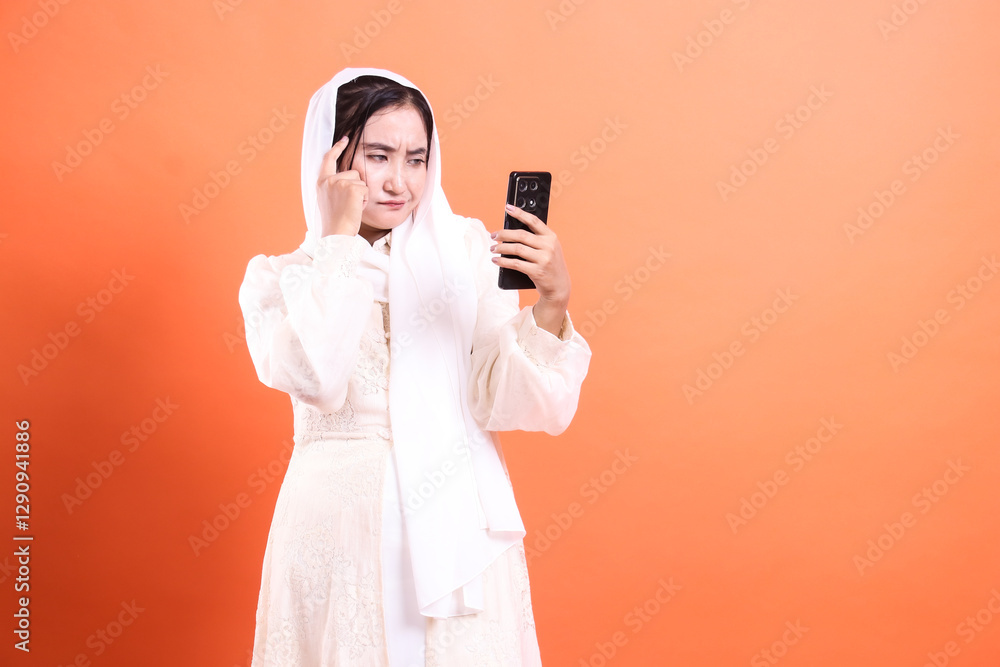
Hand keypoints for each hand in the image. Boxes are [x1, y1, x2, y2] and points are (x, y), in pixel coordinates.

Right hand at [317, 136, 367, 237]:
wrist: (336, 233)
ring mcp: (339, 183)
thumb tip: (348, 176)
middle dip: (356, 186)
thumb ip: (334, 185)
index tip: (345, 139)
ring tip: (351, 207)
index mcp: (321, 182)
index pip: (329, 158)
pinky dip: (365, 200)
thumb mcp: (329, 199)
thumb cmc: (335, 221)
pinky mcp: (352, 188)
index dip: (337, 148)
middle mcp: (329, 180)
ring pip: (361, 181)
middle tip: (348, 205)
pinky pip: (366, 190)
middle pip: (353, 172)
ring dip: (361, 194)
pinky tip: (356, 209)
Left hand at [491, 204, 571, 333]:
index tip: (508, 207)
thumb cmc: (550, 265)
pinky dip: (503, 261)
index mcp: (551, 237)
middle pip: (521, 235)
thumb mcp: (549, 249)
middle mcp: (549, 246)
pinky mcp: (537, 271)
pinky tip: (496, 260)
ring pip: (517, 249)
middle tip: (493, 235)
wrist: (559, 287)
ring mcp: (544, 259)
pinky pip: (515, 264)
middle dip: (504, 234)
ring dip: (501, 248)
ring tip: (493, 249)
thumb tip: (511, 232)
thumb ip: (536, 239)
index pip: (534, 221)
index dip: (520, 213)